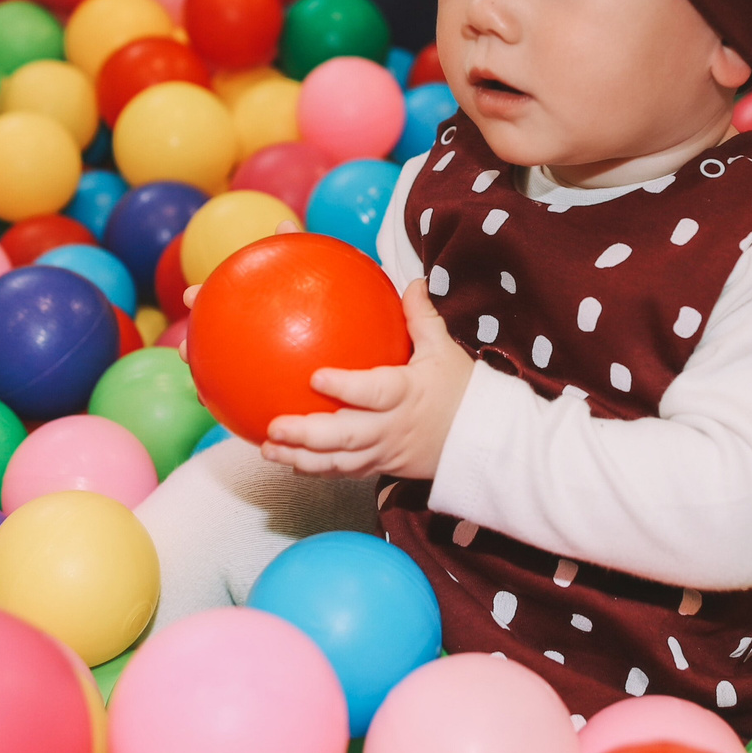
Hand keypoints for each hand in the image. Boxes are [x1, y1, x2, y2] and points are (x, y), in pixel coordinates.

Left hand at [259, 279, 472, 480]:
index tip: (315, 376)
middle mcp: (391, 427)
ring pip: (339, 461)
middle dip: (307, 434)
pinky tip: (288, 461)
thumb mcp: (444, 350)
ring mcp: (384, 451)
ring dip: (301, 457)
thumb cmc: (462, 391)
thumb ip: (421, 316)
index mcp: (406, 394)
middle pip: (346, 436)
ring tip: (267, 448)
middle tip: (275, 424)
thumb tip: (410, 280)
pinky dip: (316, 470)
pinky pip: (344, 473)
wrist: (484, 442)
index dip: (345, 388)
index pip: (374, 392)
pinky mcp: (380, 467)